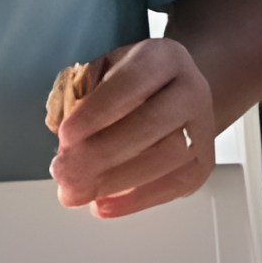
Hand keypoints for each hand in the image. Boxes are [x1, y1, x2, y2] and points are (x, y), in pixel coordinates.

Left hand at [47, 38, 217, 218]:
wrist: (180, 97)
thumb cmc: (135, 85)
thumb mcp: (105, 71)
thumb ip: (81, 92)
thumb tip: (58, 125)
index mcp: (164, 58)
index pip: (132, 83)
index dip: (97, 112)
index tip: (64, 135)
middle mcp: (192, 90)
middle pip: (151, 124)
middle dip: (101, 153)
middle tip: (63, 171)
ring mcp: (202, 129)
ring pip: (164, 159)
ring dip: (114, 181)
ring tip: (76, 191)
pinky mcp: (203, 163)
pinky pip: (171, 187)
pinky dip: (133, 201)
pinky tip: (102, 204)